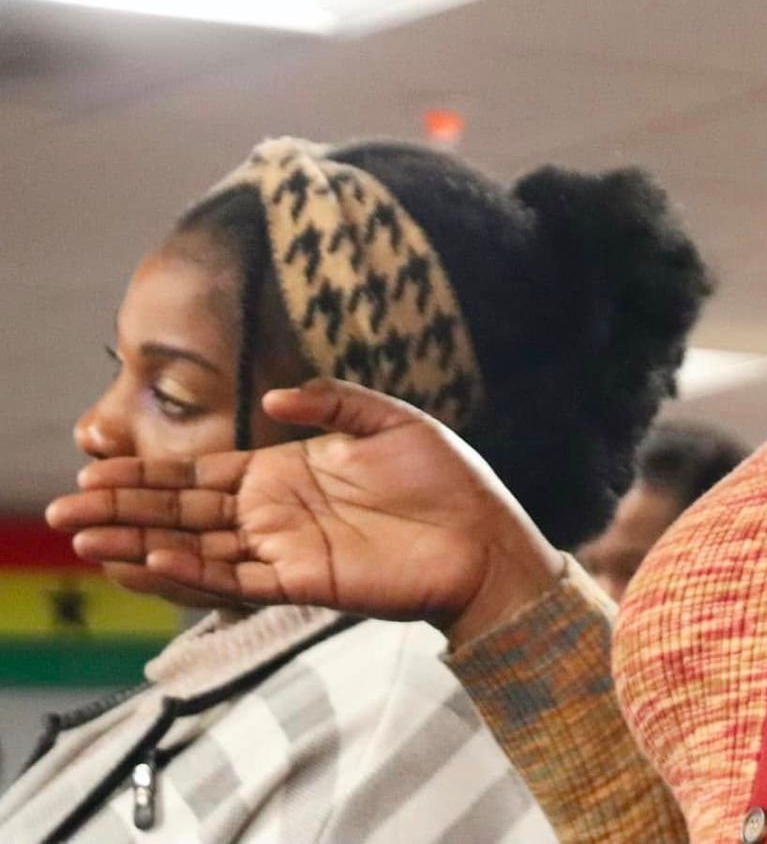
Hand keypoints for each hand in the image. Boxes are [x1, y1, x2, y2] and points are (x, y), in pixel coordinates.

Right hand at [46, 379, 561, 647]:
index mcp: (285, 474)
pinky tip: (151, 562)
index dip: (146, 474)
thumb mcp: (388, 420)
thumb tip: (267, 399)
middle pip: (181, 515)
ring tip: (85, 539)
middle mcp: (274, 515)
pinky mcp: (307, 583)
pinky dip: (192, 575)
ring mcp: (286, 551)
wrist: (488, 535)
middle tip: (63, 510)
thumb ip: (330, 401)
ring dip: (139, 546)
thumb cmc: (447, 479)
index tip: (92, 466)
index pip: (199, 477)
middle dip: (122, 511)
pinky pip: (237, 581)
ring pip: (196, 551)